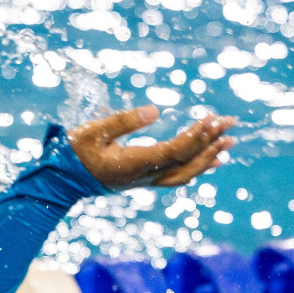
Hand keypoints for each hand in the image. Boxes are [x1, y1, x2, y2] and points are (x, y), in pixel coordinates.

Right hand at [68, 105, 236, 189]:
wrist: (62, 180)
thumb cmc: (75, 153)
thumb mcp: (93, 131)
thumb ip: (124, 121)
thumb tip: (156, 110)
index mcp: (133, 164)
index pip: (174, 151)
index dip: (195, 136)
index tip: (211, 118)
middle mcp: (144, 177)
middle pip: (186, 163)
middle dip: (210, 142)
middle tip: (231, 123)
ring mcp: (145, 181)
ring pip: (185, 173)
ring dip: (209, 157)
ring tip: (229, 141)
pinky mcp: (144, 180)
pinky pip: (177, 177)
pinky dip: (198, 167)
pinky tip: (212, 159)